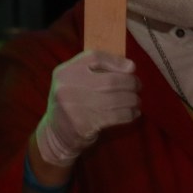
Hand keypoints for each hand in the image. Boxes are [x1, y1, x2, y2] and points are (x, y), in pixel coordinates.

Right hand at [33, 50, 139, 167]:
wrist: (55, 135)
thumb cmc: (72, 102)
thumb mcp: (74, 81)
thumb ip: (96, 69)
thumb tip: (130, 67)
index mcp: (64, 72)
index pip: (94, 57)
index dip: (117, 61)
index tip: (132, 68)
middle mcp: (66, 87)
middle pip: (111, 80)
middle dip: (131, 83)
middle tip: (138, 87)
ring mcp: (74, 107)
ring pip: (116, 99)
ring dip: (132, 100)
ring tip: (136, 101)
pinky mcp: (83, 125)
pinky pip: (116, 116)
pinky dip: (129, 113)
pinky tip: (133, 113)